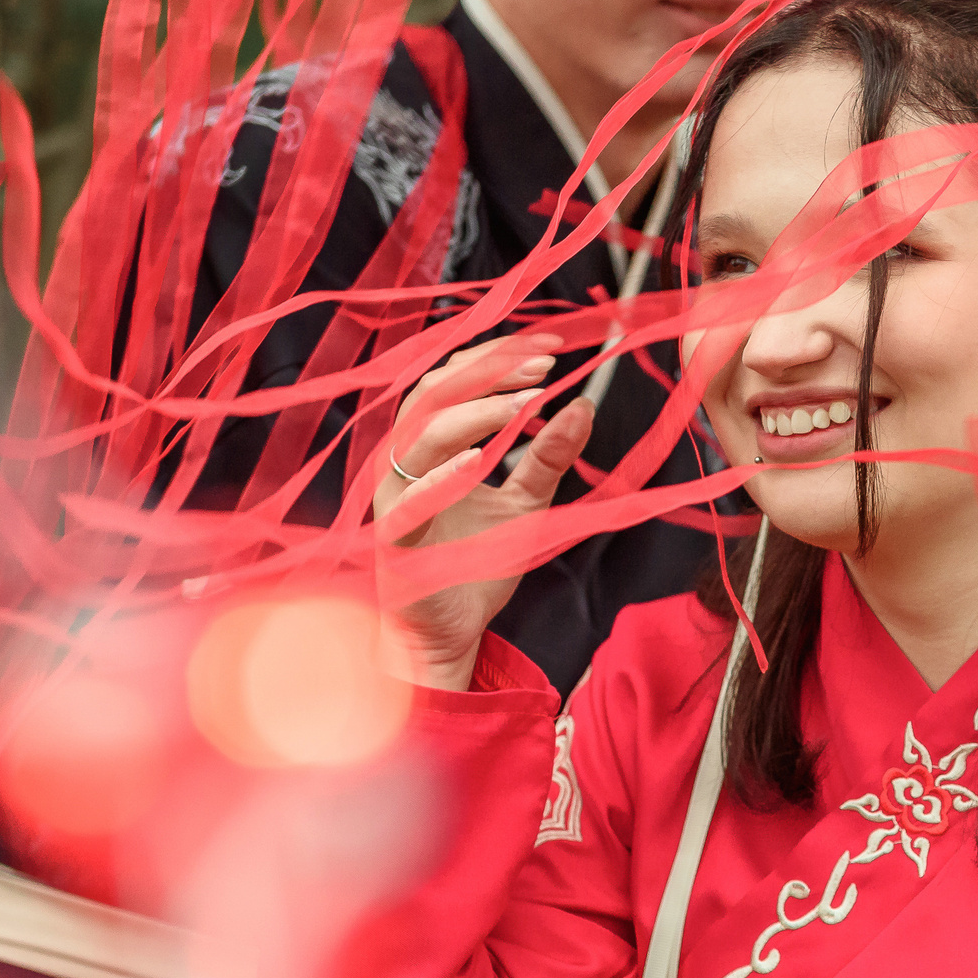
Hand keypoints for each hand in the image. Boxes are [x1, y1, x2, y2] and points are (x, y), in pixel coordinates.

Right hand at [374, 334, 590, 691]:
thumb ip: (549, 457)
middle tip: (544, 365)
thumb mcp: (527, 503)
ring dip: (476, 412)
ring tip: (527, 403)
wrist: (448, 630)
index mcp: (430, 444)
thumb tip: (582, 405)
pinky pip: (411, 501)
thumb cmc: (474, 562)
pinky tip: (480, 460)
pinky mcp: (395, 537)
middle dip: (490, 371)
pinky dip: (443, 477)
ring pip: (420, 434)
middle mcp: (405, 460)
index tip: (552, 346)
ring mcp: (395, 496)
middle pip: (434, 391)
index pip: (455, 379)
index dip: (499, 356)